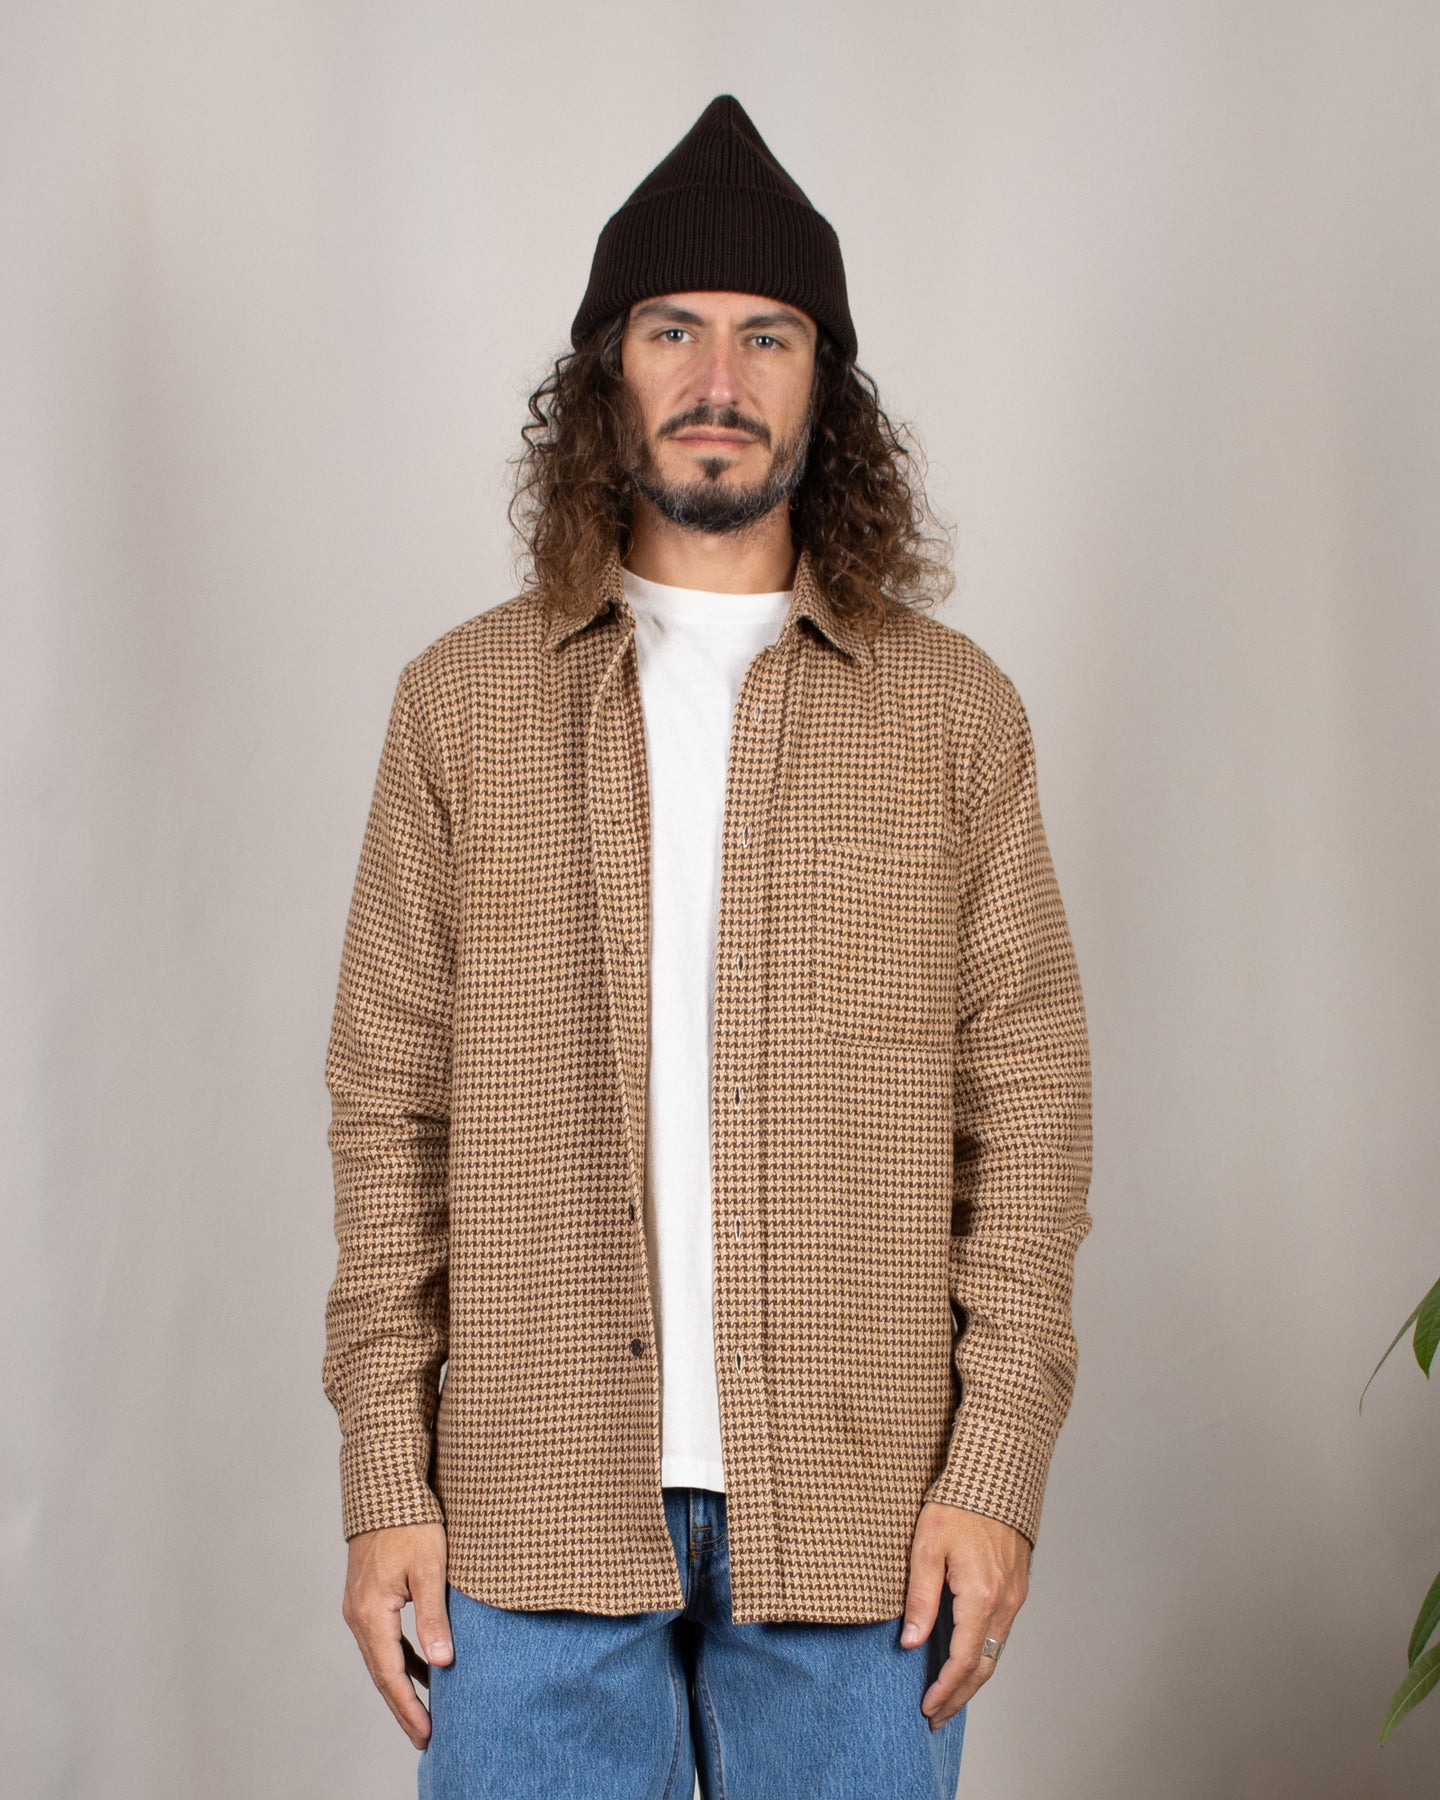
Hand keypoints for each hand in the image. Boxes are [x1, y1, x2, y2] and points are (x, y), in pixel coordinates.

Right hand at [342, 1521, 452, 1748]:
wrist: (385, 1488)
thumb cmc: (411, 1522)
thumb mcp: (430, 1569)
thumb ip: (433, 1618)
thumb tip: (442, 1664)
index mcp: (370, 1614)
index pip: (391, 1675)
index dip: (409, 1708)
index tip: (428, 1735)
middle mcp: (358, 1615)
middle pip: (382, 1674)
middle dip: (404, 1707)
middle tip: (426, 1737)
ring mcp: (359, 1606)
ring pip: (381, 1658)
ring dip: (402, 1685)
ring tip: (426, 1713)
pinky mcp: (367, 1597)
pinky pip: (383, 1639)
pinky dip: (402, 1659)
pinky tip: (423, 1667)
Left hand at [901, 1502, 1029, 1728]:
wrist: (995, 1475)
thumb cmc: (957, 1506)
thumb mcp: (926, 1548)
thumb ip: (919, 1599)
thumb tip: (909, 1643)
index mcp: (981, 1596)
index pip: (964, 1660)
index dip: (946, 1689)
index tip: (927, 1708)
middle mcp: (1005, 1602)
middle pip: (985, 1666)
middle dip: (960, 1696)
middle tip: (937, 1717)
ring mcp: (1015, 1595)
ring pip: (996, 1651)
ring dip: (973, 1679)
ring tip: (949, 1697)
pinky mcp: (1017, 1585)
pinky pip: (1001, 1632)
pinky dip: (984, 1655)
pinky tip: (967, 1660)